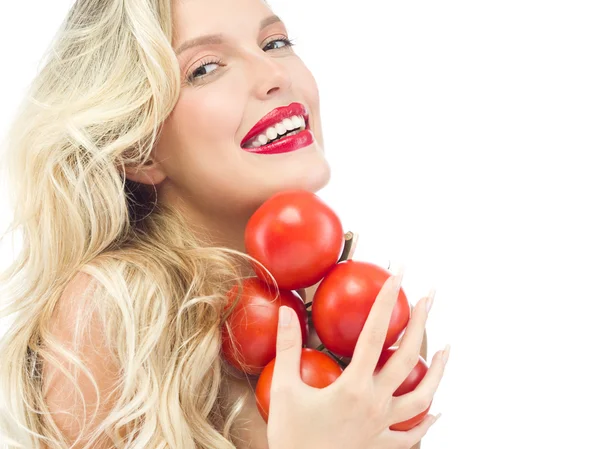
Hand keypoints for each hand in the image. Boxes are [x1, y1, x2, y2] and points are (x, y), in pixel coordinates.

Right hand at [267, 270, 447, 448]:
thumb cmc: (291, 439)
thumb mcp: (283, 391)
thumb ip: (287, 350)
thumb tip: (286, 313)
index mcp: (353, 387)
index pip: (375, 334)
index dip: (386, 301)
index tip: (398, 275)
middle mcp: (375, 404)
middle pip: (407, 358)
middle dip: (420, 323)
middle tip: (429, 297)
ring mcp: (382, 427)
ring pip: (422, 397)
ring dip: (436, 372)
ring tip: (446, 349)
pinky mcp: (381, 446)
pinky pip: (411, 435)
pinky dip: (427, 423)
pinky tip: (437, 412)